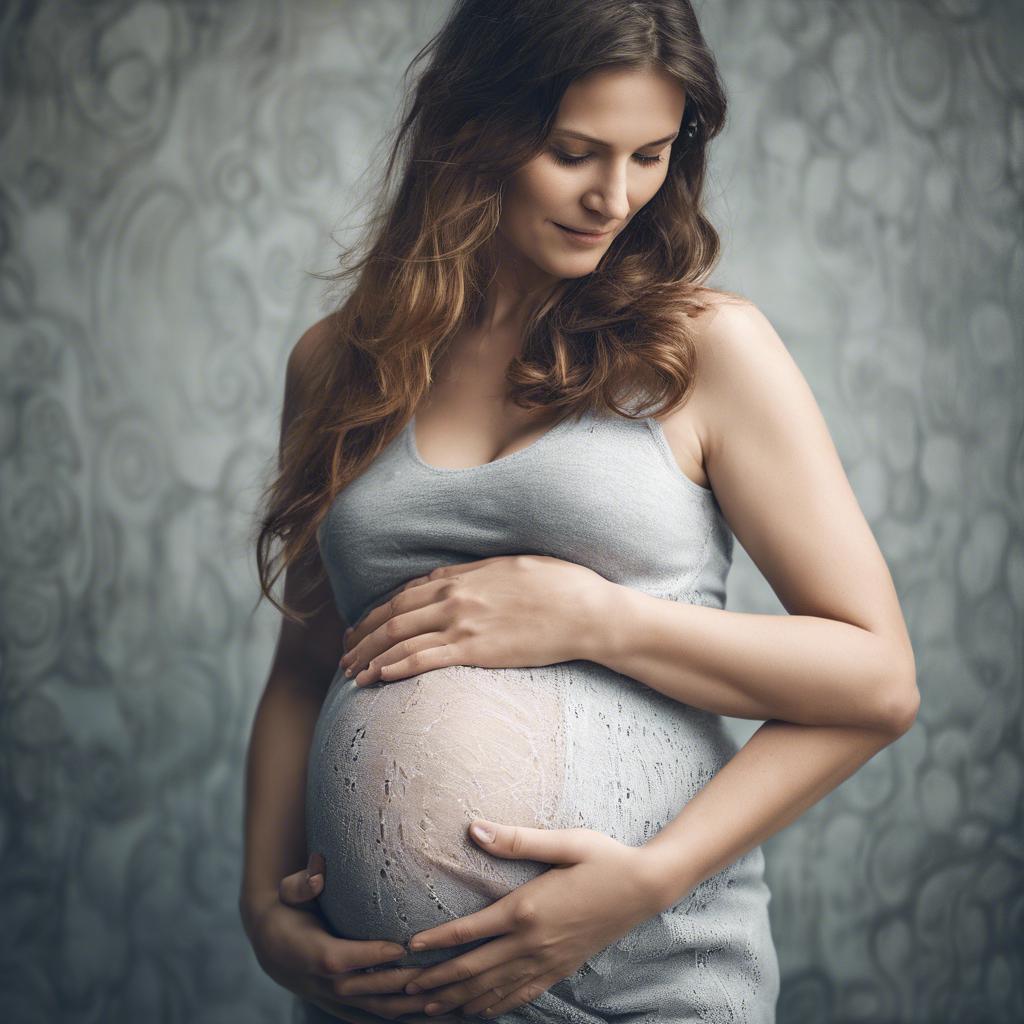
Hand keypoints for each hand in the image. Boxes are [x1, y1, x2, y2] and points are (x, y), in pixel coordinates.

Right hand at [243, 853, 437, 1019]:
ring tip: (446, 999)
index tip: (403, 946)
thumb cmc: (286, 912)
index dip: (370, 956)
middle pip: (364, 990)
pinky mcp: (344, 1007)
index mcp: (308, 952)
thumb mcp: (287, 893)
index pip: (339, 959)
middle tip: (438, 969)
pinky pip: (375, 1018)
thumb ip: (302, 883)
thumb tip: (318, 871)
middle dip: (401, 983)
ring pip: (375, 1010)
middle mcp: (322, 983)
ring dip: (409, 1007)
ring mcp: (334, 999)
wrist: (272, 946)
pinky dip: (403, 1020)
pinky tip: (433, 1016)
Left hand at [333, 820, 666, 1018]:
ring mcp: (547, 960)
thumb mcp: (562, 841)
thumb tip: (473, 828)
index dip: (434, 942)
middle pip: (472, 968)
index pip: (468, 931)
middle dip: (435, 981)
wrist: (645, 888)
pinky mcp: (561, 968)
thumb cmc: (603, 857)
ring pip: (492, 989)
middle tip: (402, 989)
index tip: (406, 949)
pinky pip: (521, 995)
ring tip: (427, 1007)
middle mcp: (532, 942)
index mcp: (526, 908)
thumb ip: (514, 840)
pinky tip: (477, 1010)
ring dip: (457, 999)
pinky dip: (494, 1006)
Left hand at [338, 555, 608, 686]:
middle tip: (344, 655)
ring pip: (398, 639)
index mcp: (461, 576)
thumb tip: (447, 578)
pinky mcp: (474, 650)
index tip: (360, 628)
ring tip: (351, 674)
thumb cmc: (558, 586)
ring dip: (369, 657)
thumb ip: (474, 573)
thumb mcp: (510, 566)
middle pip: (391, 617)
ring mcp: (462, 623)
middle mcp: (453, 597)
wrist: (585, 610)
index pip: (403, 595)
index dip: (375, 613)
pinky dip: (393, 668)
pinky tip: (376, 678)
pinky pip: (422, 659)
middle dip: (361, 637)